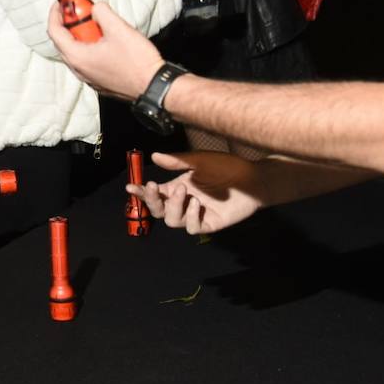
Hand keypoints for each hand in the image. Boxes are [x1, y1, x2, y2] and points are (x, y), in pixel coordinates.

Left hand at [47, 0, 162, 100]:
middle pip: (63, 42)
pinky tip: (104, 41)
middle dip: (68, 24)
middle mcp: (79, 70)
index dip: (55, 14)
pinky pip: (86, 61)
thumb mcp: (119, 28)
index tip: (61, 3)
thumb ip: (102, 13)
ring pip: (75, 52)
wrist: (153, 86)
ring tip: (95, 24)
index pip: (54, 32)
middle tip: (79, 12)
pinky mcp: (98, 81)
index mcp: (78, 57)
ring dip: (80, 36)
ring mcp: (88, 78)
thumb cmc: (137, 62)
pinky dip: (89, 48)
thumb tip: (96, 8)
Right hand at [128, 151, 265, 233]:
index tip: (131, 187)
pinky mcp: (209, 223)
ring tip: (184, 192)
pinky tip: (196, 203)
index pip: (155, 194)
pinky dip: (190, 217)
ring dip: (173, 207)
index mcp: (179, 187)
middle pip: (159, 211)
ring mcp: (195, 215)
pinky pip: (192, 227)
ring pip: (172, 221)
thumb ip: (177, 161)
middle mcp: (184, 202)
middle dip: (152, 201)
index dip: (142, 193)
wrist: (253, 178)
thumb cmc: (227, 167)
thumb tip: (154, 156)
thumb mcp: (200, 160)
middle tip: (154, 188)